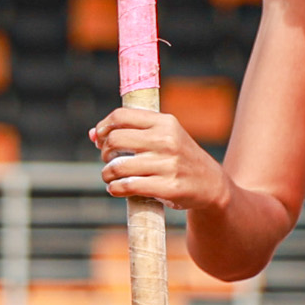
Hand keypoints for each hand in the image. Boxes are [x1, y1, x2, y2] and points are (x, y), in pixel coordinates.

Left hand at [89, 106, 231, 211]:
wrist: (212, 184)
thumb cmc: (180, 157)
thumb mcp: (164, 135)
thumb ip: (132, 131)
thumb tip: (92, 134)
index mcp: (165, 122)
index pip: (121, 116)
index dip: (103, 127)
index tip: (99, 139)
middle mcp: (166, 140)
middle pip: (115, 140)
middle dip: (104, 152)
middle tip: (107, 160)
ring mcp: (168, 164)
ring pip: (118, 166)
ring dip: (106, 173)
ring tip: (109, 177)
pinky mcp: (168, 187)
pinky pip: (129, 186)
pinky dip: (115, 188)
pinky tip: (116, 188)